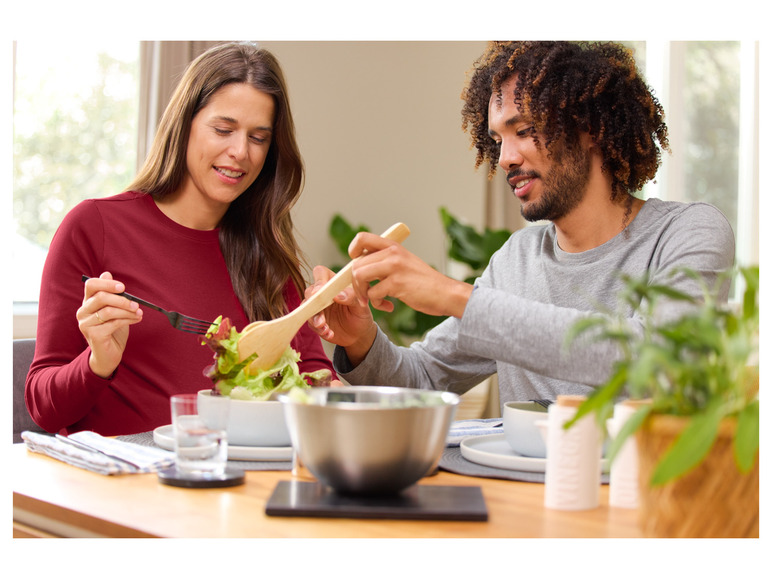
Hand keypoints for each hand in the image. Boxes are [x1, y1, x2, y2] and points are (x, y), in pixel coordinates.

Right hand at [77, 272, 142, 377]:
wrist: (108, 355)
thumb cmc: (112, 330)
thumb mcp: (114, 310)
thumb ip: (111, 294)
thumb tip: (107, 274)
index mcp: (87, 302)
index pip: (91, 285)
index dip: (107, 284)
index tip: (123, 287)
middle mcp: (82, 312)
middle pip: (100, 297)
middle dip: (122, 300)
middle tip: (136, 304)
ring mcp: (85, 324)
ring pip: (108, 311)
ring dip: (127, 311)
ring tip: (139, 313)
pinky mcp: (93, 335)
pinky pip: (113, 323)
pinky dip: (128, 320)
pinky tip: (136, 320)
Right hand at [306, 265, 377, 346]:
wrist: (358, 334)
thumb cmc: (360, 314)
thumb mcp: (361, 305)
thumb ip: (352, 297)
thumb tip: (337, 295)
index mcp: (334, 283)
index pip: (321, 273)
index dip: (319, 280)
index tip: (320, 290)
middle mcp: (323, 293)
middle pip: (310, 291)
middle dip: (313, 302)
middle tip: (320, 310)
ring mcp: (317, 307)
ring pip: (307, 308)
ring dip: (314, 318)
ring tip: (325, 327)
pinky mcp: (314, 320)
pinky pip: (310, 323)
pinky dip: (319, 329)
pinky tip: (329, 333)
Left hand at [347, 232, 473, 318]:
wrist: (446, 293)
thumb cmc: (423, 282)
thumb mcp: (404, 263)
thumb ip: (385, 261)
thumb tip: (359, 268)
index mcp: (393, 246)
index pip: (362, 238)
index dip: (353, 251)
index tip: (356, 265)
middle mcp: (392, 253)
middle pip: (356, 264)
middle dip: (355, 283)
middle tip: (363, 294)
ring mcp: (394, 267)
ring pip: (359, 276)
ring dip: (361, 293)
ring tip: (371, 300)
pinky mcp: (396, 284)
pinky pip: (373, 293)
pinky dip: (376, 303)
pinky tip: (387, 306)